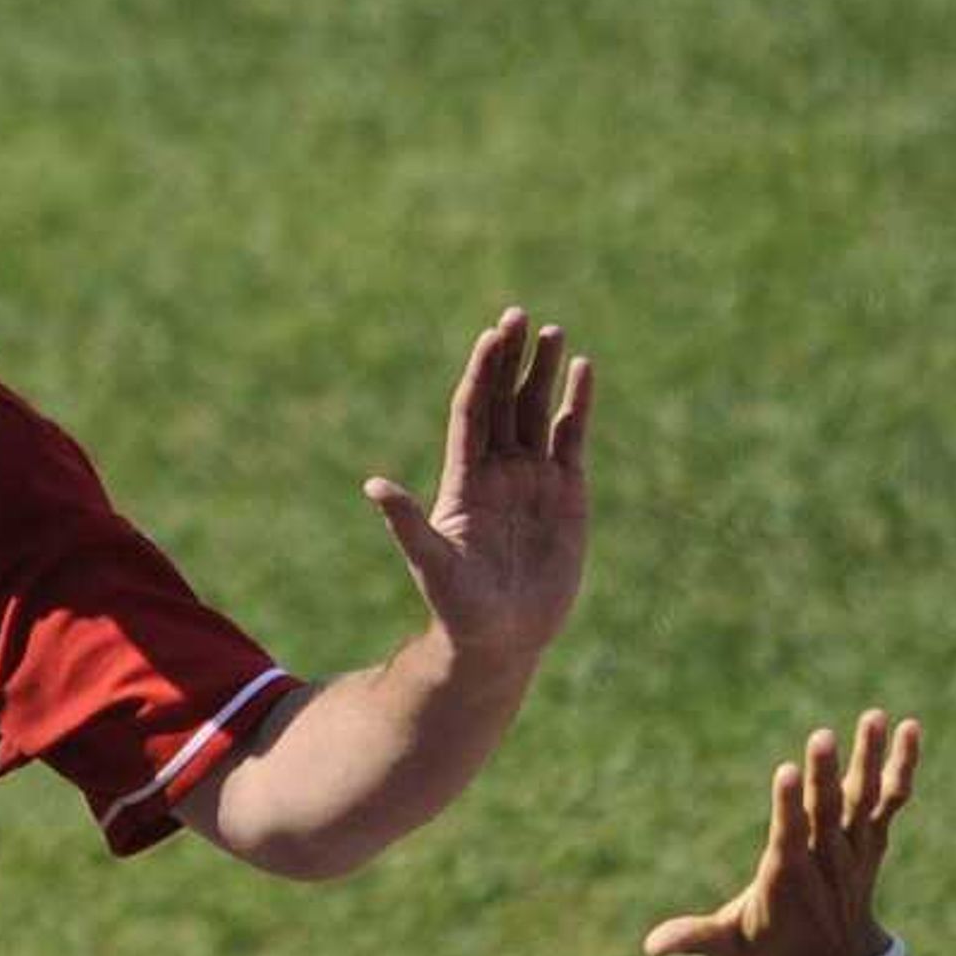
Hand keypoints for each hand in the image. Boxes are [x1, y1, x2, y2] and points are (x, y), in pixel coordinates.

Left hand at [365, 310, 595, 671]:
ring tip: (553, 331)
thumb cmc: (459, 608)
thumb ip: (407, 523)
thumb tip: (372, 487)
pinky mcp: (566, 493)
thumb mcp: (431, 563)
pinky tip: (583, 369)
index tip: (492, 337)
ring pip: (536, 412)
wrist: (500, 639)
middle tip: (520, 316)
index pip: (473, 412)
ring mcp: (532, 479)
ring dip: (543, 373)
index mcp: (464, 480)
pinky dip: (577, 404)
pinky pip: (570, 438)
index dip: (481, 374)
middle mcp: (497, 471)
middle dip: (511, 359)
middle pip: (503, 402)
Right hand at [641, 710, 918, 955]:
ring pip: (864, 797)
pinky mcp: (873, 837)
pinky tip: (910, 729)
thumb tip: (650, 945)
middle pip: (827, 810)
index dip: (788, 805)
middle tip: (822, 737)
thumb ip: (694, 938)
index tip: (787, 772)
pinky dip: (901, 766)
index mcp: (788, 880)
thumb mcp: (731, 947)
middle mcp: (826, 860)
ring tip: (873, 717)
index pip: (789, 837)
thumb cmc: (774, 950)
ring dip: (869, 758)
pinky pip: (891, 798)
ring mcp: (855, 846)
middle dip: (825, 773)